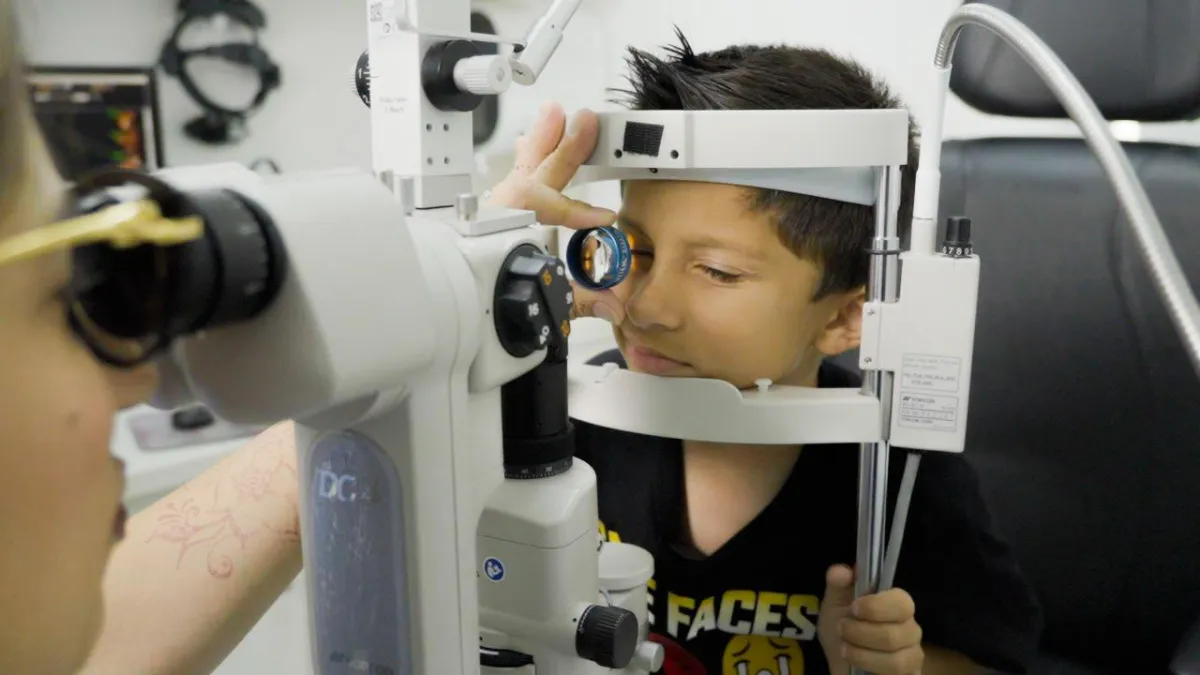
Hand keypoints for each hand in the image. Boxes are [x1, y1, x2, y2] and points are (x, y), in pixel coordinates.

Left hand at [487, 102, 625, 324]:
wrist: (450, 311)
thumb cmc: (487, 303)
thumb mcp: (543, 306)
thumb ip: (580, 301)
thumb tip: (613, 306)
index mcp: (512, 234)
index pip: (550, 210)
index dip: (578, 211)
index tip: (604, 215)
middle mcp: (501, 219)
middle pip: (533, 174)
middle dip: (561, 146)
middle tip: (584, 122)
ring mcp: (495, 216)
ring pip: (519, 170)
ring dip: (541, 142)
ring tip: (554, 115)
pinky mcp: (492, 220)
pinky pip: (510, 180)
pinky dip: (525, 160)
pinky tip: (528, 146)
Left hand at [818, 564, 924, 674]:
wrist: (842, 660)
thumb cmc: (843, 627)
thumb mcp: (834, 603)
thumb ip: (837, 584)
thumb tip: (841, 571)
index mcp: (896, 605)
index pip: (902, 602)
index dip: (877, 606)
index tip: (854, 608)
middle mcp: (910, 629)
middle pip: (896, 634)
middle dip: (860, 633)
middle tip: (842, 629)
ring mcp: (912, 656)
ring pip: (896, 661)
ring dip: (862, 654)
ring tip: (845, 649)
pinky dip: (870, 669)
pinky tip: (857, 666)